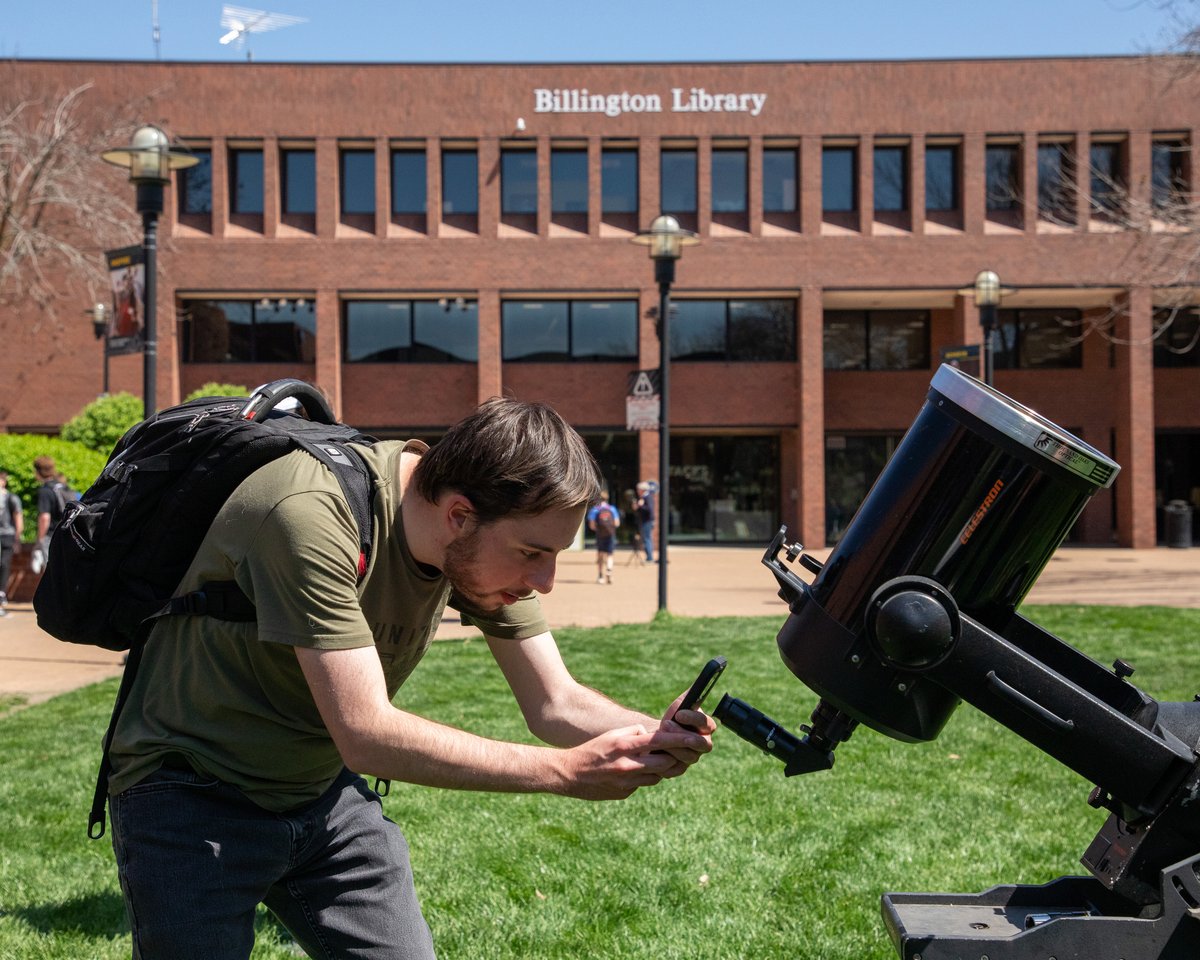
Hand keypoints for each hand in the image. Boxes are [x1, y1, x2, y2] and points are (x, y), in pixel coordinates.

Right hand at [558, 725, 708, 799]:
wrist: (569, 774)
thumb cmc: (592, 750)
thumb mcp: (612, 736)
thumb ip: (633, 733)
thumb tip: (650, 735)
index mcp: (625, 745)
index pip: (660, 741)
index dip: (680, 741)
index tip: (695, 739)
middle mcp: (628, 764)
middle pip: (664, 763)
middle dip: (672, 758)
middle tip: (678, 753)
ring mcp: (626, 781)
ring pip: (656, 776)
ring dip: (658, 769)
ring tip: (650, 761)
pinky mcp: (624, 793)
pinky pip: (642, 785)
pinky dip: (643, 778)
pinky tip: (632, 773)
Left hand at [657, 691, 717, 766]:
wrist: (659, 736)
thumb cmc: (672, 719)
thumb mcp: (680, 705)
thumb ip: (690, 695)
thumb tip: (700, 682)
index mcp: (707, 728)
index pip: (707, 724)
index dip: (694, 719)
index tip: (679, 713)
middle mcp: (704, 744)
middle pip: (702, 744)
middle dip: (683, 734)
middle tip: (666, 725)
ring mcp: (692, 758)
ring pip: (688, 756)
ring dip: (671, 745)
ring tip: (658, 735)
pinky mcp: (680, 769)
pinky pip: (674, 767)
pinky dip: (663, 758)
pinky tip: (654, 750)